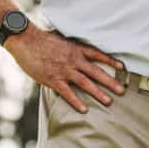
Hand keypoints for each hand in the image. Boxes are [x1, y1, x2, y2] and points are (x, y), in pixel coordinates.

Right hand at [5, 26, 125, 113]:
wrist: (25, 40)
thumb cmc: (41, 38)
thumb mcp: (61, 37)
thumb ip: (72, 44)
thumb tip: (79, 46)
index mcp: (75, 48)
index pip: (98, 54)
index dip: (111, 61)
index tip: (122, 67)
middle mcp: (73, 59)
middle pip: (96, 72)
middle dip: (110, 82)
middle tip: (122, 91)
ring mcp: (64, 70)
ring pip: (85, 83)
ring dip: (98, 93)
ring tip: (109, 101)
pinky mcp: (53, 79)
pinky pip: (68, 93)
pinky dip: (76, 102)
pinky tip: (85, 110)